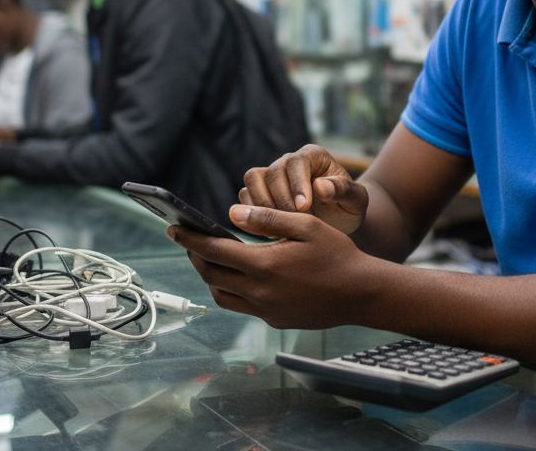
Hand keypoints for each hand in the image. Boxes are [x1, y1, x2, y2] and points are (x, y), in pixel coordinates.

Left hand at [169, 204, 385, 328]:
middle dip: (195, 257)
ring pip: (222, 296)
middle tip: (190, 241)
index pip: (213, 251)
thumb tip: (231, 214)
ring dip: (211, 277)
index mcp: (264, 266)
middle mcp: (259, 292)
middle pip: (211, 275)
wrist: (362, 293)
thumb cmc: (337, 254)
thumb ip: (267, 219)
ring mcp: (265, 311)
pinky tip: (240, 276)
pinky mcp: (274, 321)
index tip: (174, 229)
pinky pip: (242, 306)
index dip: (190, 239)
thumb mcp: (305, 226)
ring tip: (211, 259)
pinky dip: (232, 291)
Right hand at [241, 144, 368, 234]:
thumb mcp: (356, 201)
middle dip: (281, 199)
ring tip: (280, 226)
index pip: (297, 162)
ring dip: (263, 204)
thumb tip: (321, 186)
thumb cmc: (348, 208)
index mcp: (313, 156)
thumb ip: (344, 191)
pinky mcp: (259, 192)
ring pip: (253, 179)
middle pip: (272, 172)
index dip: (297, 184)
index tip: (304, 207)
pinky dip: (253, 212)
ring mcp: (271, 175)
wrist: (337, 222)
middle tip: (293, 222)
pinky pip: (246, 196)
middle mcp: (289, 162)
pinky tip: (271, 230)